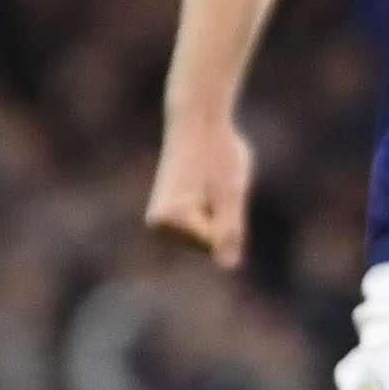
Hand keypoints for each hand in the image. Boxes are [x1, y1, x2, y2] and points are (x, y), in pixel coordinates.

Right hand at [145, 115, 253, 267]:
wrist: (198, 122)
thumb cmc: (217, 154)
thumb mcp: (230, 193)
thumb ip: (228, 231)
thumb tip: (228, 266)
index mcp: (166, 221)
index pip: (215, 243)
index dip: (228, 214)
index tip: (215, 186)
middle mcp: (158, 225)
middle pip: (209, 243)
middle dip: (224, 215)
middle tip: (216, 182)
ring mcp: (163, 221)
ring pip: (209, 235)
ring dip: (221, 210)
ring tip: (211, 183)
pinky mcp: (172, 215)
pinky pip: (208, 226)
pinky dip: (217, 208)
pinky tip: (207, 186)